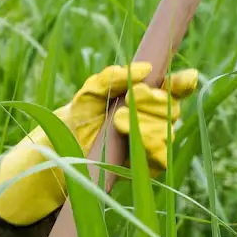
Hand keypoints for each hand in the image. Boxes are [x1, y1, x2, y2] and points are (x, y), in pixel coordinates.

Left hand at [0, 62, 198, 225]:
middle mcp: (152, 121)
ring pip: (168, 131)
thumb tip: (143, 68)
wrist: (54, 160)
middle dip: (152, 102)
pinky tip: (130, 137)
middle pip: (172, 108)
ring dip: (147, 123)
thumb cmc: (72, 122)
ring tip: (119, 121)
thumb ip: (109, 79)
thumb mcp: (86, 96)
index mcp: (143, 100)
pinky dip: (149, 146)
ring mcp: (152, 146)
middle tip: (129, 100)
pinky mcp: (146, 169)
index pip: (173, 89)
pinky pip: (160, 158)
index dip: (182, 83)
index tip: (181, 78)